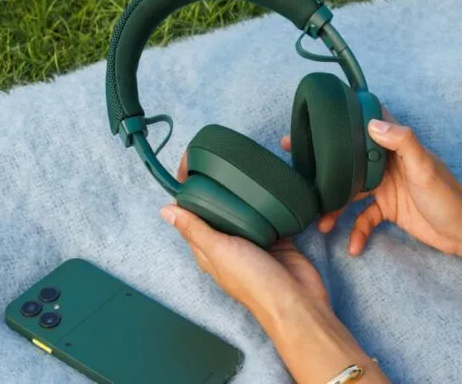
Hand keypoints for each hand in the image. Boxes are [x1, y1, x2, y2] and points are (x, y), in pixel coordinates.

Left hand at [160, 157, 328, 314]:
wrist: (296, 301)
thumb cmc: (254, 281)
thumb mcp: (219, 251)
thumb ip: (195, 229)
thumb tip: (165, 211)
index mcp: (209, 250)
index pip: (192, 217)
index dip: (188, 195)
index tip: (190, 168)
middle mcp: (229, 245)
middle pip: (219, 212)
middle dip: (217, 189)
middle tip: (218, 161)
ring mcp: (254, 242)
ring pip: (244, 212)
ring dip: (243, 195)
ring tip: (242, 167)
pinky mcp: (277, 239)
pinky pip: (270, 216)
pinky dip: (268, 203)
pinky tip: (267, 186)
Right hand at [282, 107, 461, 255]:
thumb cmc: (447, 195)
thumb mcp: (424, 166)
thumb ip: (402, 142)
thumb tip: (371, 124)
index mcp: (394, 146)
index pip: (364, 124)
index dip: (340, 119)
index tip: (313, 118)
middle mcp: (385, 163)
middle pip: (348, 159)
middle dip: (322, 163)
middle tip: (294, 162)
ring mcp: (384, 187)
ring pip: (349, 193)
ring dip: (333, 208)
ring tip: (319, 223)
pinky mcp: (387, 209)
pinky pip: (363, 219)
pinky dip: (356, 232)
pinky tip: (353, 247)